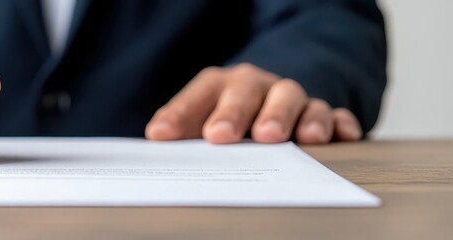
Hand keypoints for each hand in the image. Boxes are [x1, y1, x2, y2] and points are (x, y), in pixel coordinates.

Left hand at [145, 63, 361, 143]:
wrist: (274, 106)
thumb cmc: (230, 121)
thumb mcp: (201, 123)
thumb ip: (181, 130)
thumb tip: (155, 141)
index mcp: (221, 86)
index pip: (199, 94)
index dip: (180, 113)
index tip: (162, 135)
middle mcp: (256, 87)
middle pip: (247, 91)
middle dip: (234, 113)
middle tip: (222, 136)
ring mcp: (291, 99)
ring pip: (293, 97)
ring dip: (290, 116)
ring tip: (293, 138)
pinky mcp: (324, 116)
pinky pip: (335, 116)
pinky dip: (338, 125)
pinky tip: (340, 138)